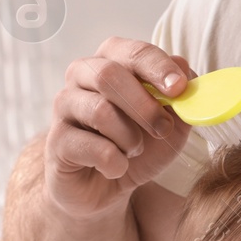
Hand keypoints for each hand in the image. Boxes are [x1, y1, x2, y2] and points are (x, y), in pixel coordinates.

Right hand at [45, 37, 197, 220]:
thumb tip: (184, 68)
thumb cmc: (136, 147)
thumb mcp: (170, 125)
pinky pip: (91, 147)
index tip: (179, 88)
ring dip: (129, 137)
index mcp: (111, 61)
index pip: (133, 52)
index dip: (157, 67)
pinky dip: (114, 162)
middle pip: (108, 75)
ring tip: (135, 150)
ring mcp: (64, 106)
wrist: (105, 188)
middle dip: (143, 105)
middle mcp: (82, 76)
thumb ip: (180, 98)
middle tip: (163, 128)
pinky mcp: (56, 140)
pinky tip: (116, 167)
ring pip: (100, 111)